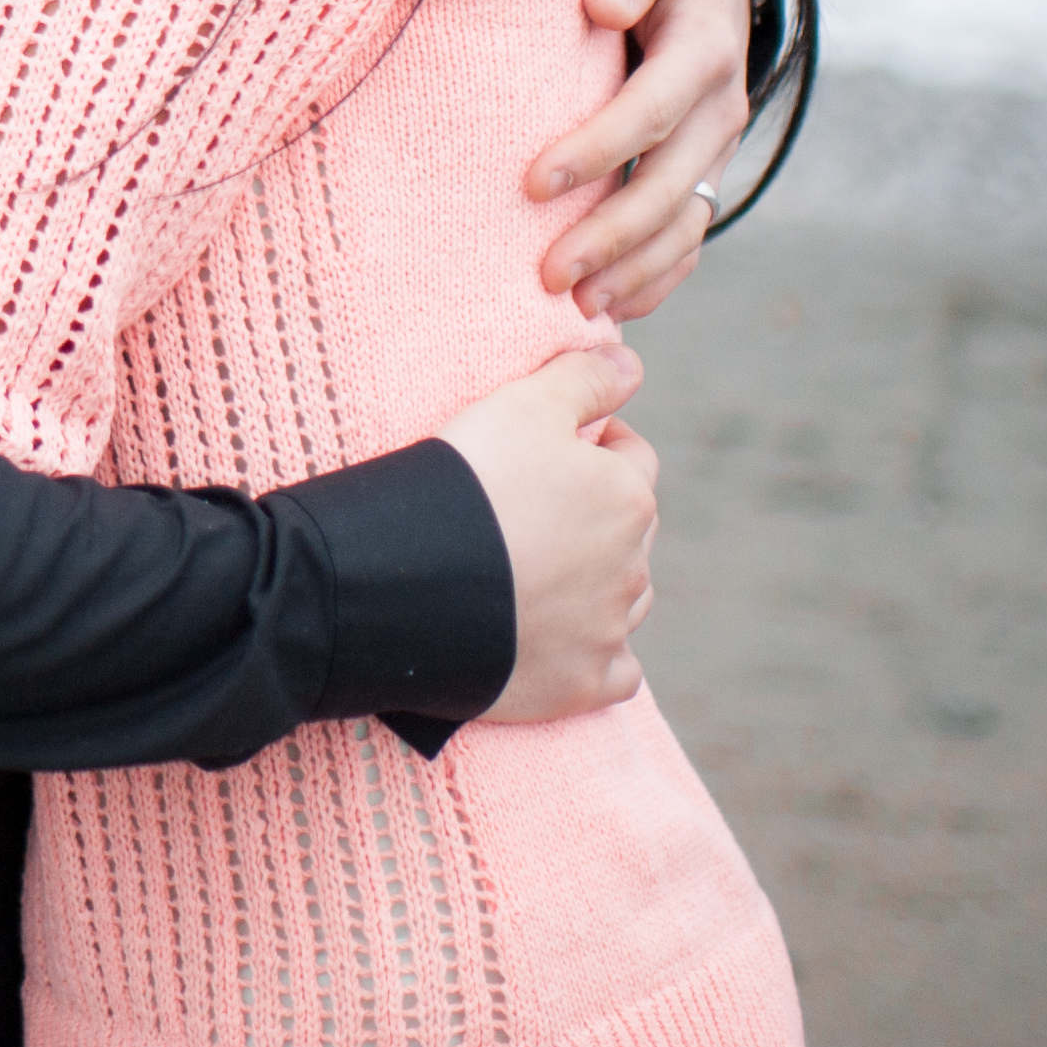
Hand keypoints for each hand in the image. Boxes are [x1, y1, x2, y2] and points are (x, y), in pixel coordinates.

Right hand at [437, 346, 659, 723]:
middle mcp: (631, 565)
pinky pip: (615, 673)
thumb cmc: (468, 482)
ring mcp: (609, 630)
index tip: (551, 449)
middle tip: (531, 509)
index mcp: (626, 495)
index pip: (633, 458)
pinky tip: (562, 642)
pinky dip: (597, 657)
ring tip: (536, 572)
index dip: (596, 445)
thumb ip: (584, 378)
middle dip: (596, 516)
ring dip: (597, 584)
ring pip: (626, 600)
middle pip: (630, 531)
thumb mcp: (523, 403)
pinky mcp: (582, 684)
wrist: (413, 582)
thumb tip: (632, 362)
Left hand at [532, 0, 754, 320]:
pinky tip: (613, 308)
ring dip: (633, 270)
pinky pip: (689, 234)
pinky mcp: (703, 168)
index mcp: (705, 47)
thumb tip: (601, 2)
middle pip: (670, 185)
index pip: (651, 110)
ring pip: (684, 223)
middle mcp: (721, 106)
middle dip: (611, 234)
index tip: (534, 183)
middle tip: (548, 274)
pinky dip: (658, 277)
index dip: (598, 150)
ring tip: (576, 306)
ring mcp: (716, 146)